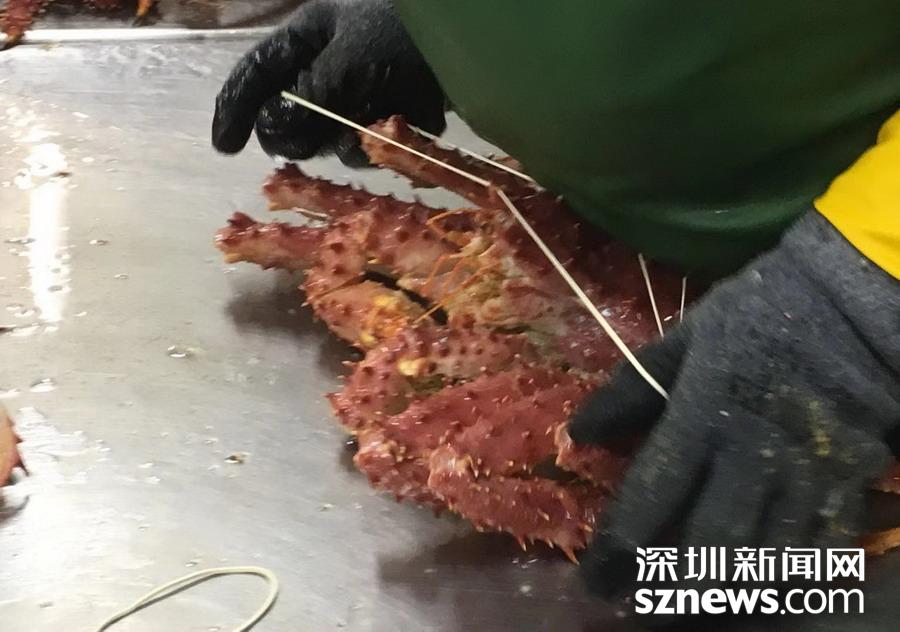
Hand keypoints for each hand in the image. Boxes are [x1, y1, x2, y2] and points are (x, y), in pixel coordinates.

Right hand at [212, 0, 445, 164]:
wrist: (475, 37)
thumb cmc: (403, 37)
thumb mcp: (347, 64)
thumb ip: (307, 100)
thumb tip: (275, 136)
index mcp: (309, 37)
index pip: (257, 74)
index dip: (237, 110)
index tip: (226, 149)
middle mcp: (332, 65)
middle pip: (295, 116)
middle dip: (304, 134)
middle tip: (321, 137)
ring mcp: (364, 89)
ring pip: (334, 136)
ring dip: (347, 142)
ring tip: (375, 123)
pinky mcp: (394, 110)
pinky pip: (371, 142)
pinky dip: (379, 143)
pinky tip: (401, 128)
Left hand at [569, 212, 899, 594]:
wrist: (852, 302)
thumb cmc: (757, 316)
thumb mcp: (684, 339)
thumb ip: (629, 390)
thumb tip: (575, 434)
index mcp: (702, 418)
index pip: (649, 501)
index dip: (617, 549)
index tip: (594, 579)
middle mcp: (751, 458)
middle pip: (707, 547)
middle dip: (671, 589)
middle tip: (643, 608)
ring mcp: (804, 475)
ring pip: (764, 560)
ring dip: (725, 594)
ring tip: (693, 609)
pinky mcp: (847, 481)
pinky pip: (817, 548)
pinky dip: (785, 577)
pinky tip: (760, 592)